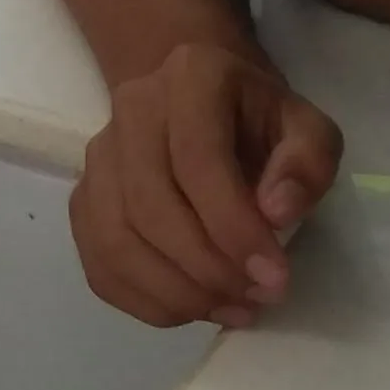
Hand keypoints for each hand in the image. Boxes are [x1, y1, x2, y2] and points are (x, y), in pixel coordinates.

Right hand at [69, 40, 343, 328]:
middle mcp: (130, 112)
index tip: (273, 277)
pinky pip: (99, 266)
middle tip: (255, 299)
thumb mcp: (307, 129)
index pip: (198, 162)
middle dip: (205, 269)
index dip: (233, 228)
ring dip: (175, 293)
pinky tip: (191, 310)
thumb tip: (276, 213)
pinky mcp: (82, 202)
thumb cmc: (259, 122)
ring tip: (229, 309)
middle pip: (149, 207)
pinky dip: (144, 302)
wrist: (202, 106)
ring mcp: (96, 160)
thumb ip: (305, 164)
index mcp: (191, 80)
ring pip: (116, 243)